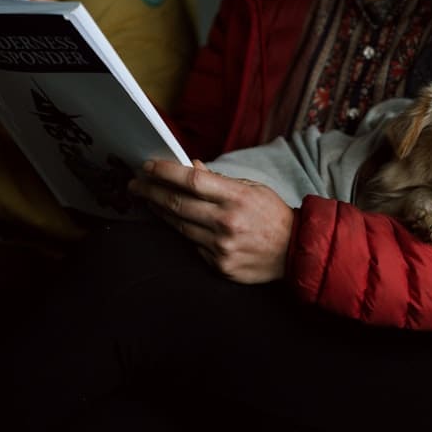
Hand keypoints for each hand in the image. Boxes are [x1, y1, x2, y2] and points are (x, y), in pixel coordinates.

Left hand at [130, 159, 294, 283]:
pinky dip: (185, 232)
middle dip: (150, 191)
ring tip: (149, 200)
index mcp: (236, 197)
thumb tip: (189, 167)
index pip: (191, 179)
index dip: (165, 171)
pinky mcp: (219, 266)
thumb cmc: (273, 216)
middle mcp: (226, 222)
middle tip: (135, 184)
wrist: (296, 252)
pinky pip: (193, 245)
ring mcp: (221, 247)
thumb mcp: (252, 189)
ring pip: (179, 225)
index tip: (147, 166)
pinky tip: (178, 223)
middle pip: (176, 203)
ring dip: (160, 211)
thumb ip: (219, 180)